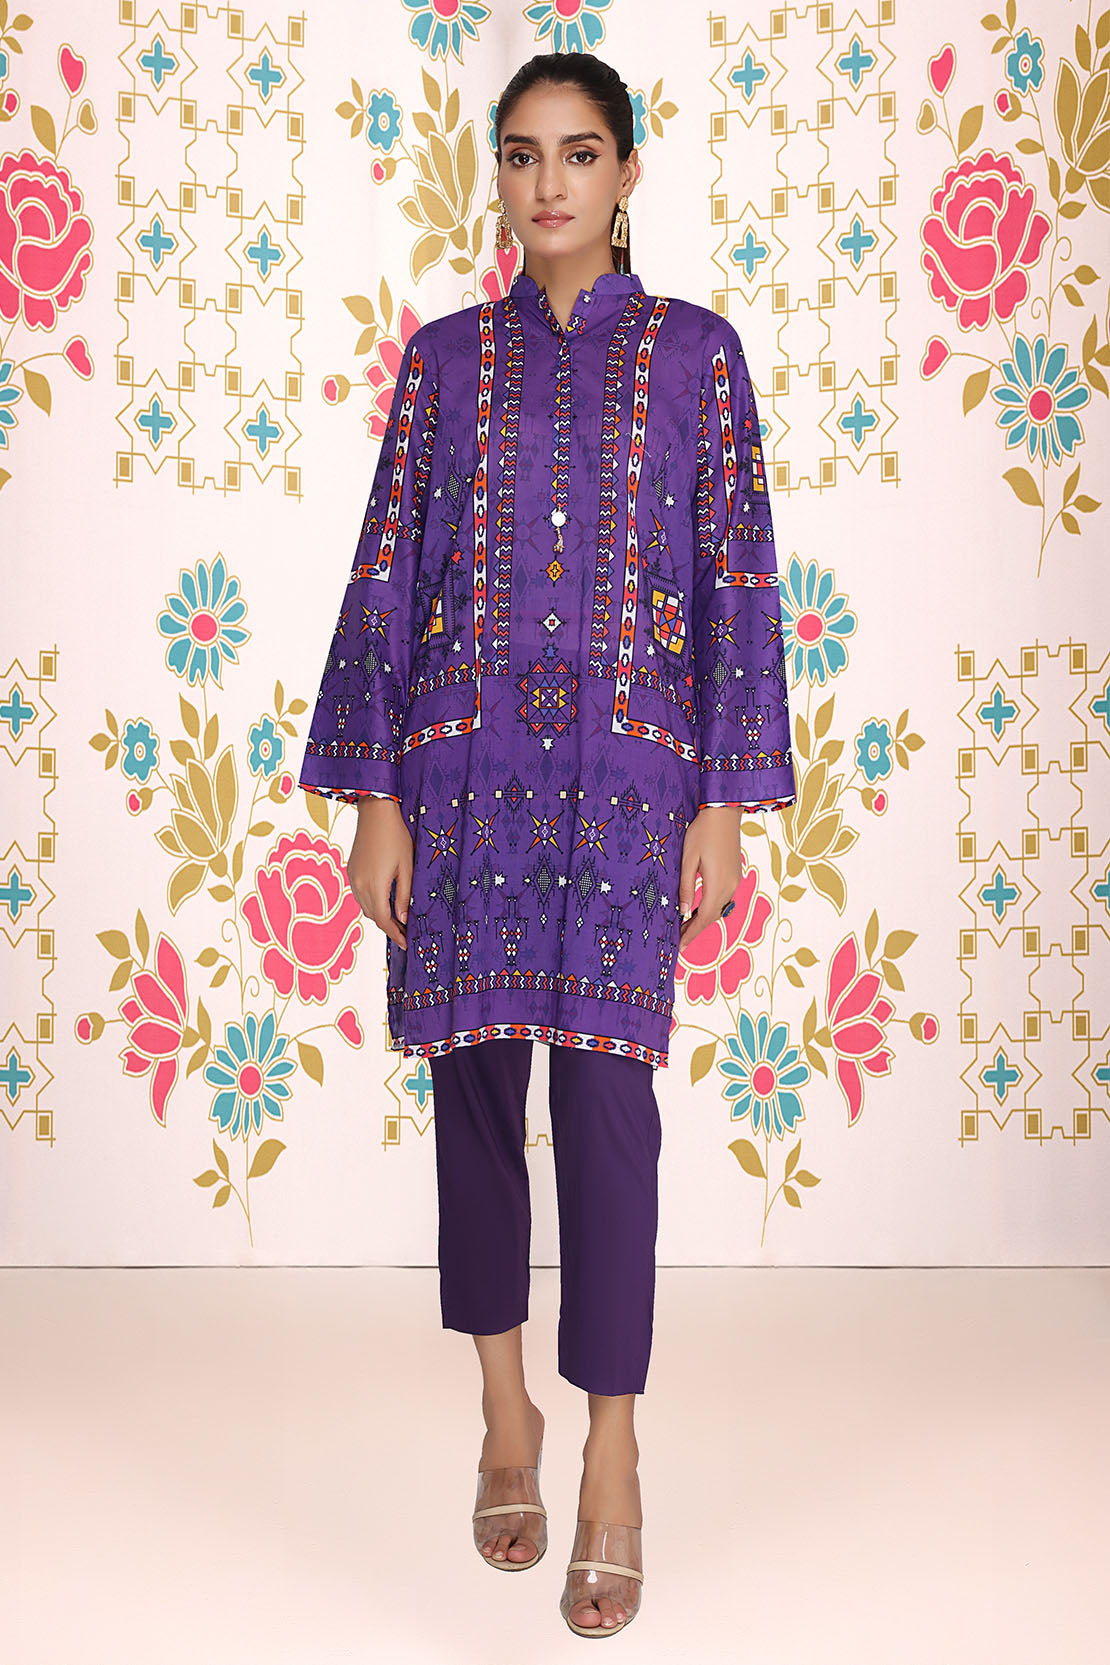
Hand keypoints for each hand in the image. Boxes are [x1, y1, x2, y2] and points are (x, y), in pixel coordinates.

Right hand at [346, 796, 412, 949]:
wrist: (375, 812)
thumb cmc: (396, 836)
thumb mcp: (406, 867)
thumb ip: (404, 895)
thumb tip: (402, 919)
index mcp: (375, 885)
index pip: (384, 920)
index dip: (395, 934)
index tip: (406, 943)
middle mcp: (359, 885)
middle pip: (373, 917)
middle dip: (389, 927)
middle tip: (405, 934)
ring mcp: (353, 878)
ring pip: (365, 907)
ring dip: (379, 916)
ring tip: (397, 920)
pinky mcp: (351, 871)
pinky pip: (360, 895)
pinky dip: (372, 903)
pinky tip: (384, 901)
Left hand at [677, 806, 742, 951]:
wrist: (725, 812)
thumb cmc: (703, 832)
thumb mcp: (689, 860)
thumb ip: (686, 887)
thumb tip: (684, 912)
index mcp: (718, 884)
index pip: (704, 918)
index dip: (691, 934)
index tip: (680, 947)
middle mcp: (730, 886)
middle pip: (713, 916)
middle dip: (696, 929)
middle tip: (679, 939)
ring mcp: (735, 880)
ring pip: (720, 908)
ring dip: (704, 918)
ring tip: (686, 926)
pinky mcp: (735, 873)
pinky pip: (724, 898)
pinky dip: (711, 907)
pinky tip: (700, 907)